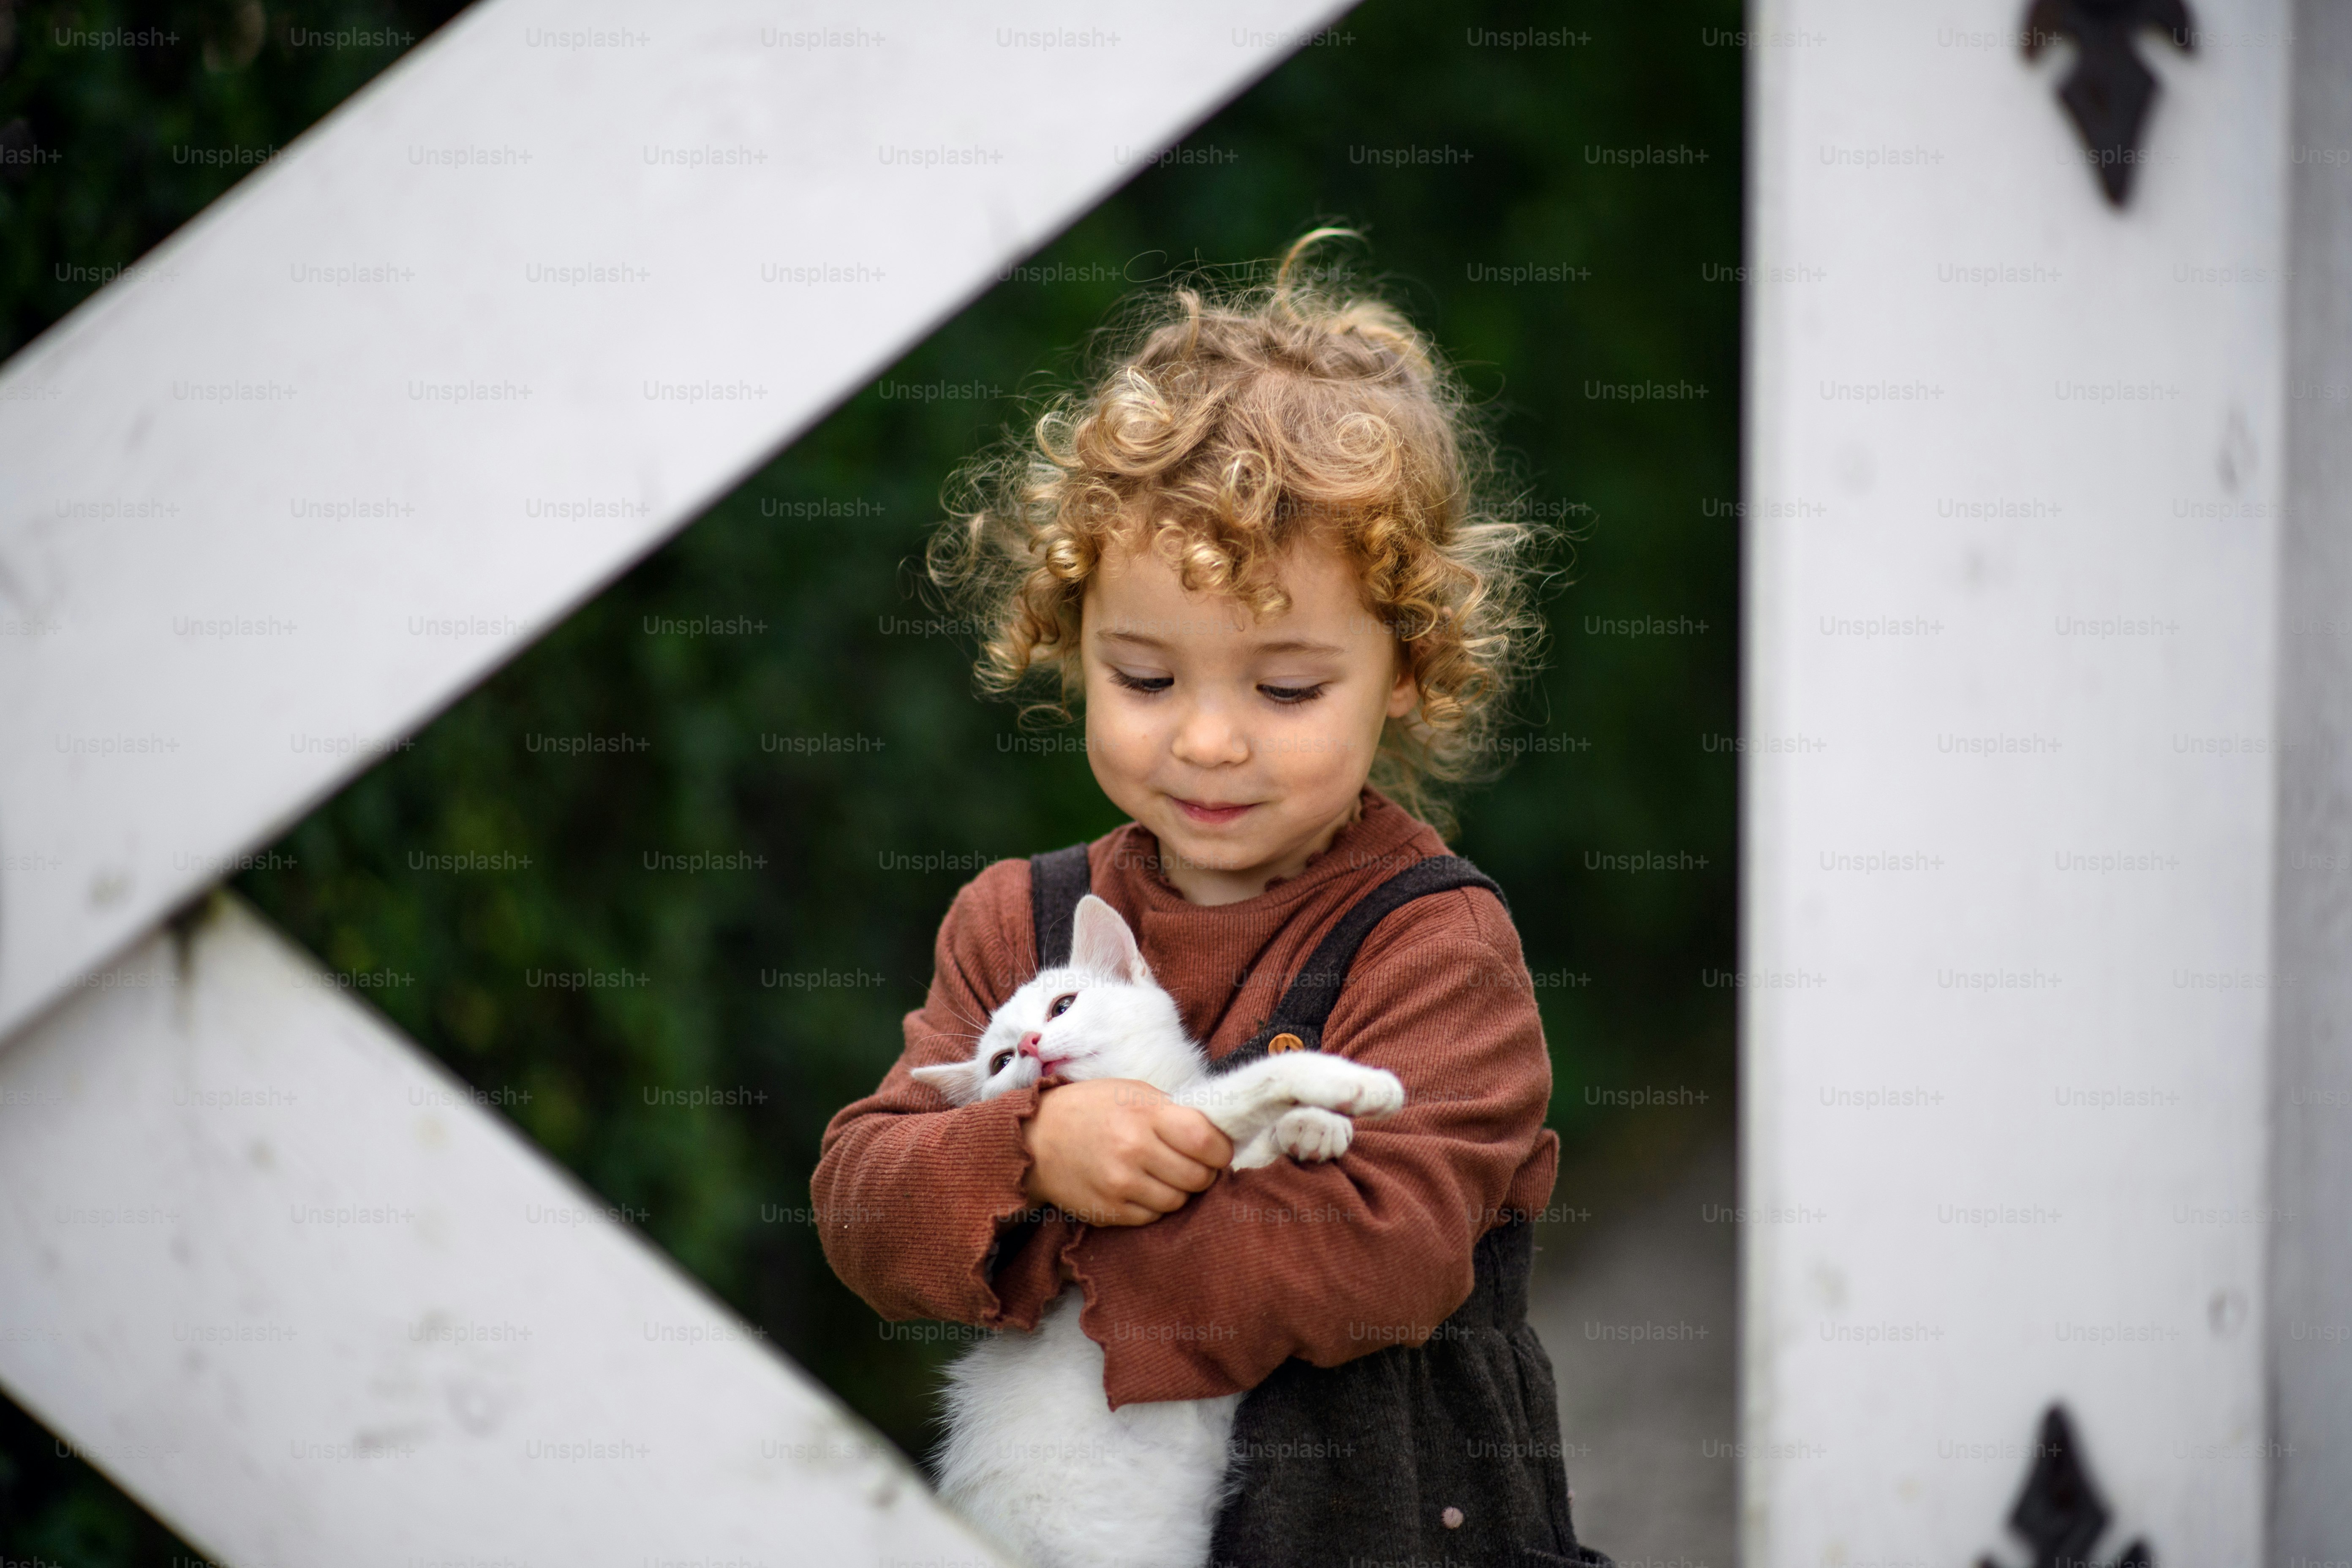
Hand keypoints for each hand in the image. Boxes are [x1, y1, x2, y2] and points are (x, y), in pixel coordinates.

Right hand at [1021, 1077, 1233, 1226]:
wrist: (1036, 1139)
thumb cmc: (1091, 1108)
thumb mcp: (1133, 1092)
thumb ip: (1174, 1112)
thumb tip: (1216, 1135)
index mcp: (1146, 1114)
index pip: (1206, 1141)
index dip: (1221, 1149)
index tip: (1216, 1149)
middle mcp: (1134, 1150)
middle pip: (1198, 1177)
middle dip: (1203, 1172)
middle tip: (1191, 1163)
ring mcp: (1120, 1184)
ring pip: (1178, 1202)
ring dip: (1178, 1191)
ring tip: (1162, 1174)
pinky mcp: (1109, 1211)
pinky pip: (1152, 1217)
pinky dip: (1153, 1205)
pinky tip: (1141, 1187)